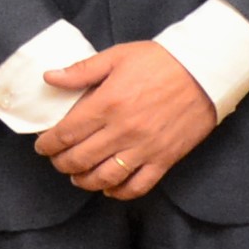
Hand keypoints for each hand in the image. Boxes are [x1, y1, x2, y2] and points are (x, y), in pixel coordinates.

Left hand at [31, 41, 218, 199]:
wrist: (206, 71)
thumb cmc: (162, 61)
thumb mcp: (119, 56)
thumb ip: (82, 70)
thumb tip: (49, 77)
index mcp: (108, 104)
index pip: (66, 134)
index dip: (48, 144)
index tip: (43, 145)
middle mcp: (123, 130)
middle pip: (80, 159)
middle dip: (61, 163)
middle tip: (57, 159)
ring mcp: (145, 148)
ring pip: (104, 178)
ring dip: (84, 181)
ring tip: (78, 176)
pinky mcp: (164, 159)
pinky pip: (137, 186)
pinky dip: (119, 192)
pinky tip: (109, 188)